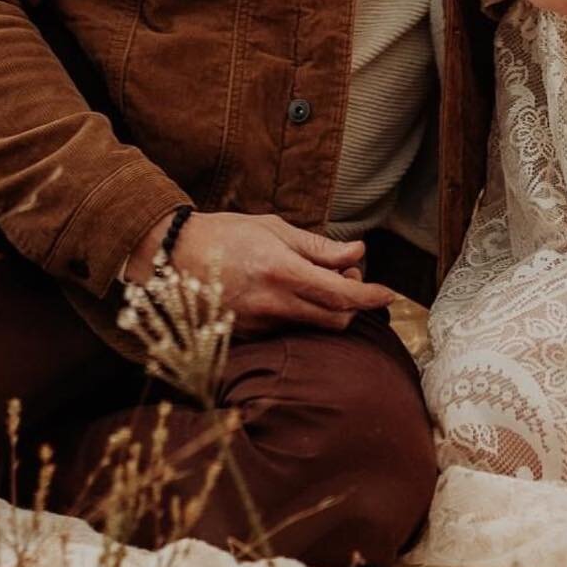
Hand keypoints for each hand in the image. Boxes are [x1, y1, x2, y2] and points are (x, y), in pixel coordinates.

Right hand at [123, 210, 395, 335]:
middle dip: (352, 303)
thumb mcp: (275, 229)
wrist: (177, 256)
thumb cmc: (228, 234)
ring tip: (315, 280)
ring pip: (314, 328)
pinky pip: (290, 332)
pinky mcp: (250, 337)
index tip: (389, 294)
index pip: (340, 295)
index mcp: (282, 271)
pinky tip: (289, 294)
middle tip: (346, 276)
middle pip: (335, 319)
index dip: (371, 296)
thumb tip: (358, 254)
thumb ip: (319, 247)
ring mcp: (260, 325)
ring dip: (328, 310)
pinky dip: (301, 316)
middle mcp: (273, 304)